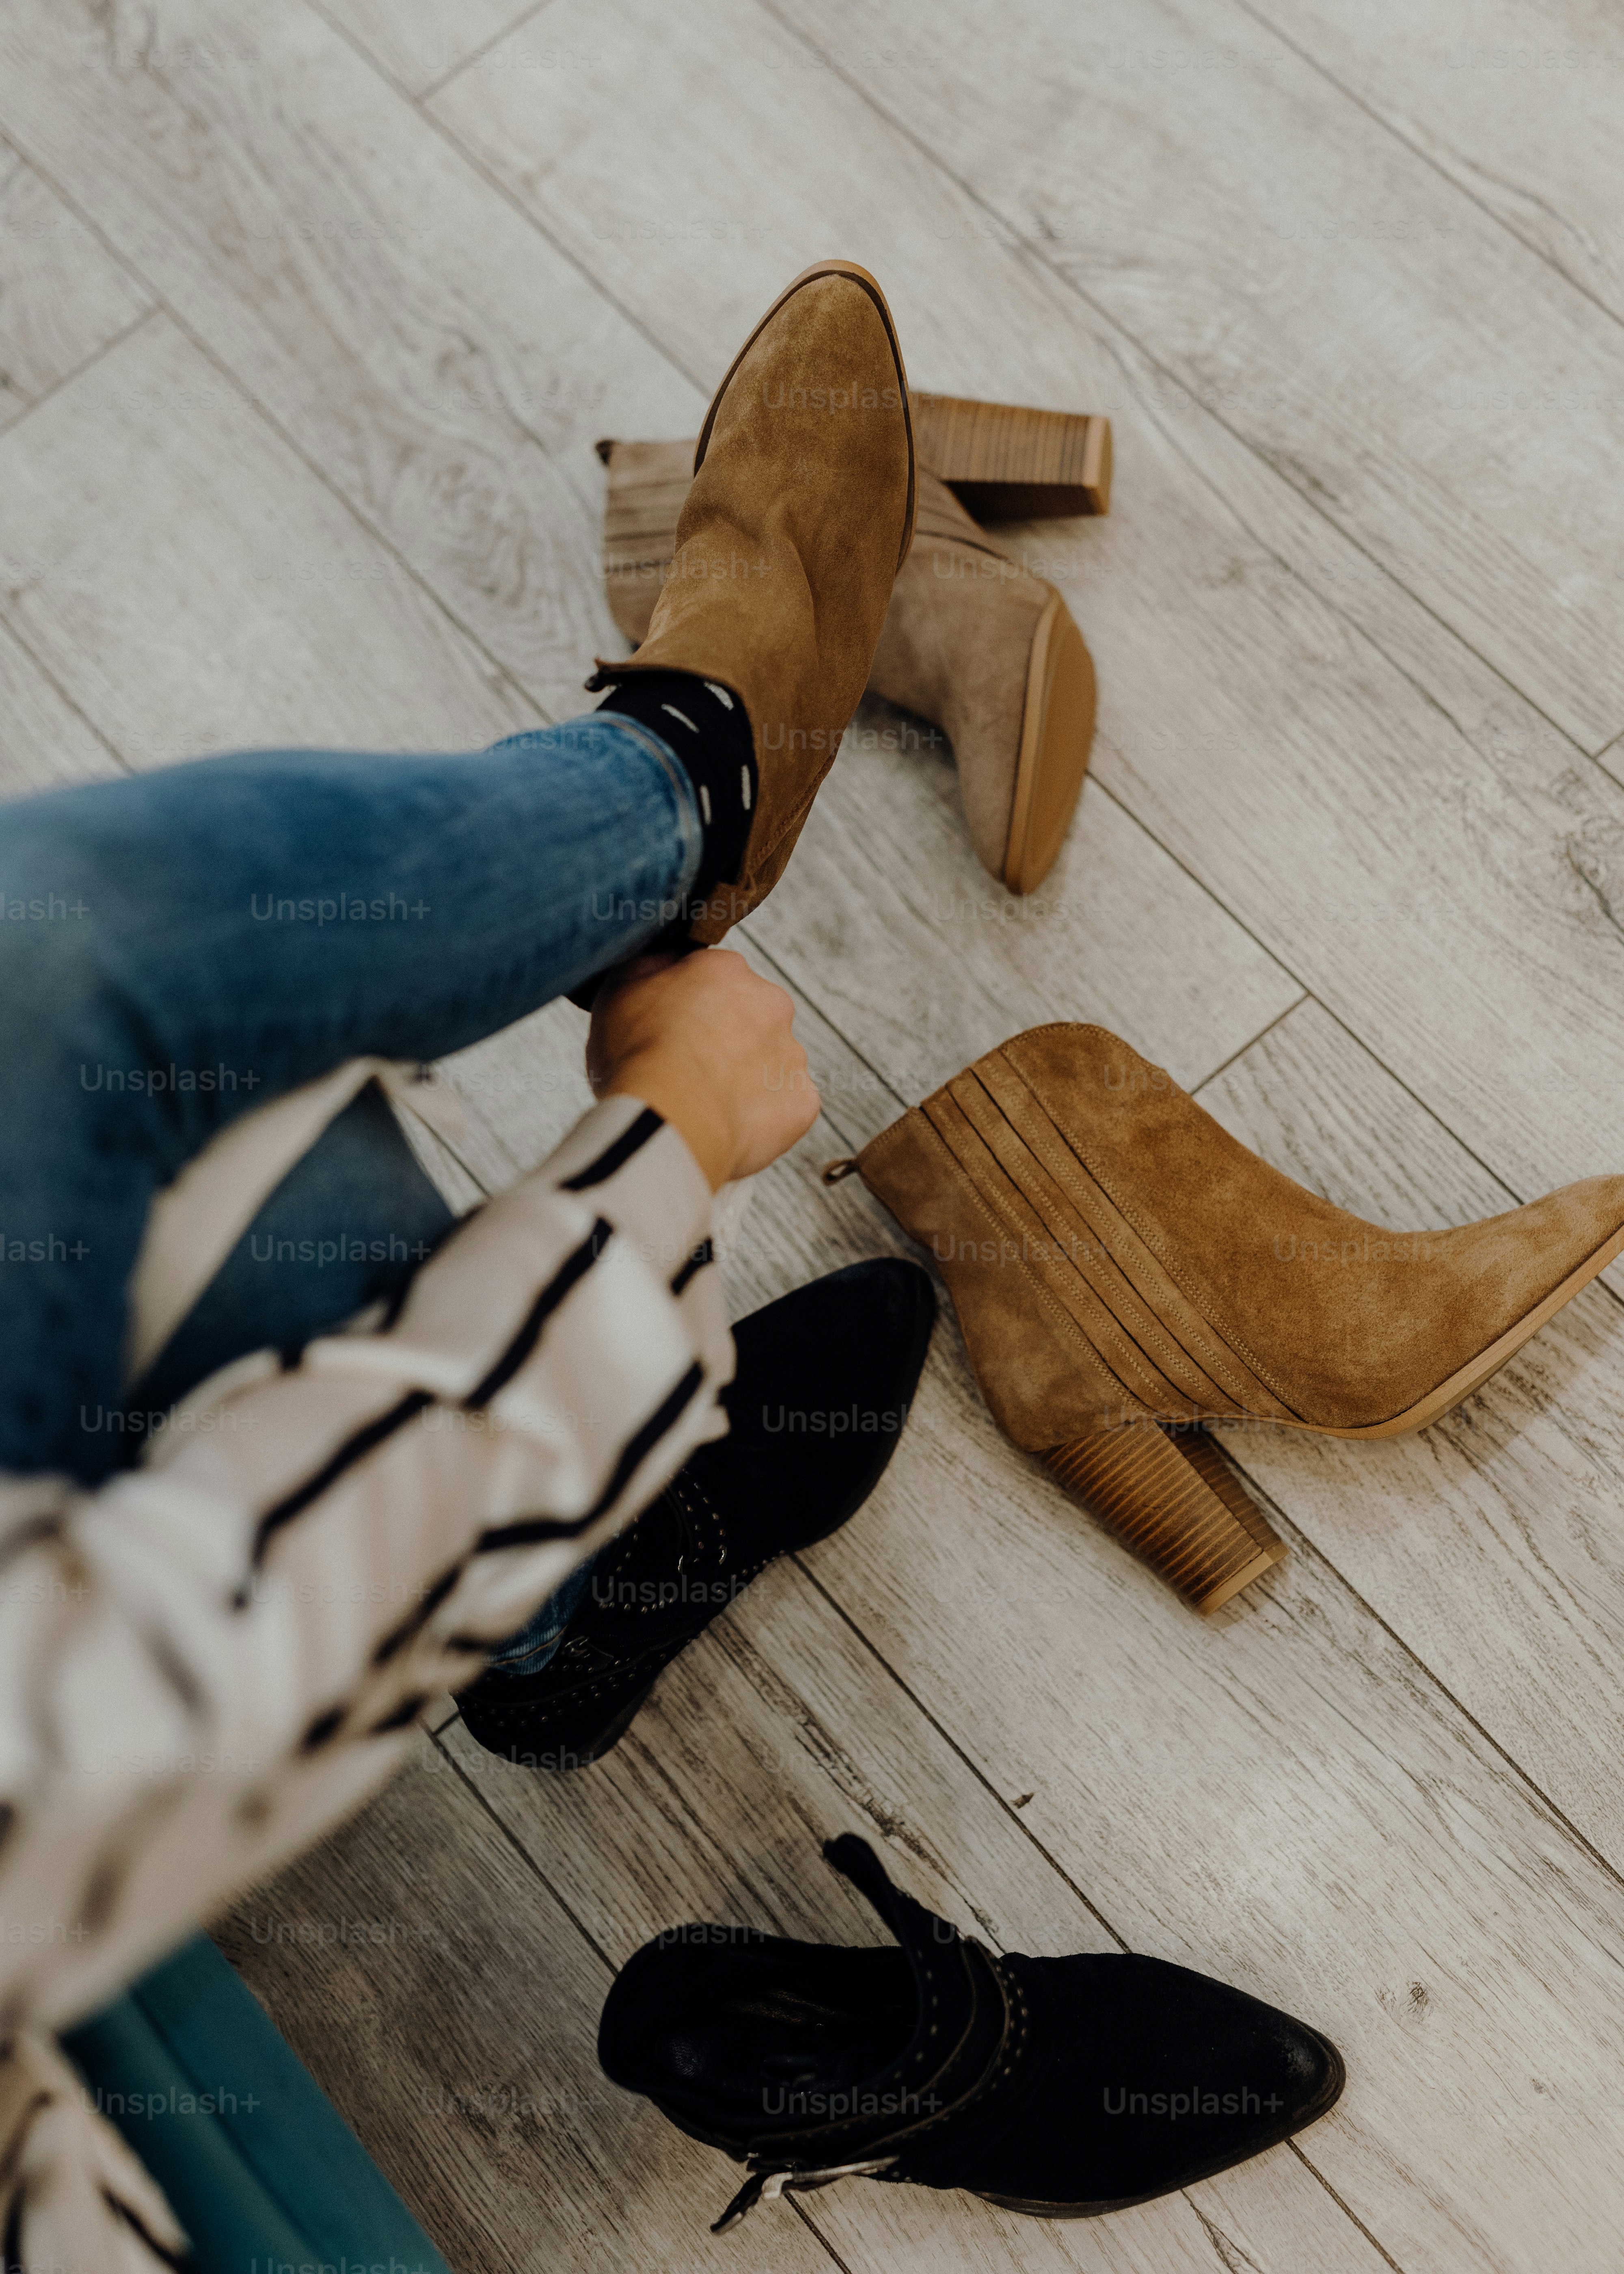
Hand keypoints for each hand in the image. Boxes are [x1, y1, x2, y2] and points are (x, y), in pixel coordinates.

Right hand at [586, 949, 818, 1189]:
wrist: (668, 1120)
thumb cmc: (637, 1057)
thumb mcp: (618, 990)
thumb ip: (648, 965)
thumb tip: (668, 960)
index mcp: (726, 970)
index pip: (716, 981)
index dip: (693, 1009)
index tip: (675, 1033)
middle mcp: (771, 1003)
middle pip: (751, 1019)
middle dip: (728, 1040)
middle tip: (692, 1070)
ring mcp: (791, 1053)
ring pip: (770, 1063)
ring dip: (746, 1078)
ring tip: (708, 1104)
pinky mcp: (802, 1100)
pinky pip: (785, 1107)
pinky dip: (762, 1117)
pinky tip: (730, 1125)